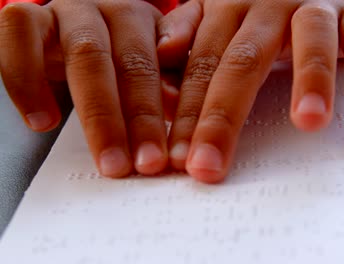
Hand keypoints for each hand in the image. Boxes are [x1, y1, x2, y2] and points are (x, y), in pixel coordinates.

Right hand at [0, 0, 169, 176]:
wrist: (67, 25)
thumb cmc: (111, 47)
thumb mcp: (146, 58)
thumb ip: (166, 76)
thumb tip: (177, 103)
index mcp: (141, 19)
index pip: (155, 68)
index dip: (157, 115)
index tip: (161, 158)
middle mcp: (108, 10)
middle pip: (128, 63)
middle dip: (136, 121)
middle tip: (141, 164)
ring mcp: (67, 12)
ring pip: (85, 57)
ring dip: (98, 115)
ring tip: (106, 158)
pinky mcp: (27, 18)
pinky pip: (19, 40)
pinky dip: (28, 82)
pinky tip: (43, 122)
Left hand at [158, 0, 343, 182]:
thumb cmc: (258, 9)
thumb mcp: (219, 15)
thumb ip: (189, 34)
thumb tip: (160, 58)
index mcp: (226, 8)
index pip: (202, 64)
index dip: (188, 113)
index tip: (179, 159)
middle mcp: (268, 5)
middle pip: (243, 60)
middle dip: (223, 117)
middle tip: (210, 165)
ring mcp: (315, 7)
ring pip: (311, 40)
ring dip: (310, 80)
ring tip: (307, 123)